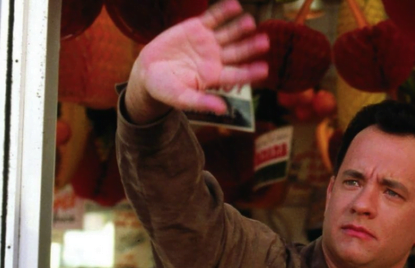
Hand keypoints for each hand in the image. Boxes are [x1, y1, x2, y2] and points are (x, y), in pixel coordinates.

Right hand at [125, 0, 268, 123]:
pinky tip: (234, 5)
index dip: (250, 72)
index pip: (237, 74)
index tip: (264, 69)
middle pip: (237, 52)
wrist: (149, 71)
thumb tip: (223, 110)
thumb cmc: (166, 89)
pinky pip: (212, 17)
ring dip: (239, 28)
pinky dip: (223, 12)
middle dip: (250, 47)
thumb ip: (201, 102)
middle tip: (265, 42)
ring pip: (228, 34)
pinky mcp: (197, 27)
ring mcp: (208, 42)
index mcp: (216, 77)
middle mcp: (216, 59)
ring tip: (250, 22)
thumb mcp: (181, 98)